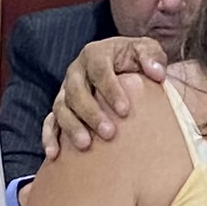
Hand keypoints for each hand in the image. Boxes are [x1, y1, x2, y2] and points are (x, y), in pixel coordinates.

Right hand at [42, 36, 178, 160]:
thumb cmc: (135, 60)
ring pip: (61, 108)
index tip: (125, 110)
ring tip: (85, 145)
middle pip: (76, 91)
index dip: (110, 90)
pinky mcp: (61, 108)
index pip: (99, 70)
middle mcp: (76, 72)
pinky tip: (54, 154)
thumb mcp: (147, 51)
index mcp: (95, 54)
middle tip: (109, 133)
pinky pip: (50, 122)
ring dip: (71, 126)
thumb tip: (157, 74)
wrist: (122, 68)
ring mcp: (65, 91)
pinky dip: (49, 137)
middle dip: (91, 113)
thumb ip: (153, 57)